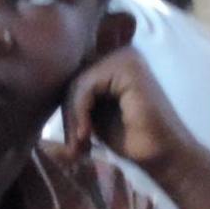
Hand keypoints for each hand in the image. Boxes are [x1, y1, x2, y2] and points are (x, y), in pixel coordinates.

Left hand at [60, 46, 200, 171]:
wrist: (164, 156)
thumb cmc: (133, 139)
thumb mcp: (96, 114)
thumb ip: (80, 97)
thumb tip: (45, 89)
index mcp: (115, 61)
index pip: (76, 75)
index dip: (69, 108)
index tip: (74, 141)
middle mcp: (121, 52)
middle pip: (74, 76)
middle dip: (69, 114)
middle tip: (74, 146)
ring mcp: (126, 56)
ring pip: (77, 82)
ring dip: (73, 117)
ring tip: (80, 144)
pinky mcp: (127, 66)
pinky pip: (86, 85)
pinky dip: (80, 112)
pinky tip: (86, 134)